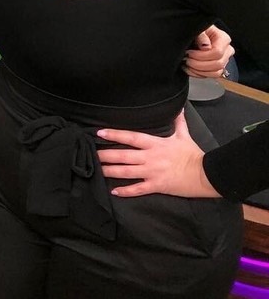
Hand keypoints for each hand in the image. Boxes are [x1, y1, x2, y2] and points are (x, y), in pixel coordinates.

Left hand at [97, 110, 219, 197]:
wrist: (207, 174)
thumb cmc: (193, 154)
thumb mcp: (184, 136)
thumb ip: (178, 122)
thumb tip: (179, 108)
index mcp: (155, 144)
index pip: (130, 137)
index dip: (114, 134)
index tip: (100, 132)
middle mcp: (150, 157)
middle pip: (123, 155)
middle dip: (106, 155)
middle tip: (92, 154)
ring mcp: (152, 172)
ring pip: (126, 172)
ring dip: (111, 171)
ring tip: (98, 169)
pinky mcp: (157, 185)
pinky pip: (138, 189)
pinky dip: (126, 191)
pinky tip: (114, 191)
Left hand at [182, 24, 233, 79]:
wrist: (195, 35)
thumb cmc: (197, 31)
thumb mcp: (198, 29)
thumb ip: (201, 35)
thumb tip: (206, 46)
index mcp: (223, 39)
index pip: (217, 52)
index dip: (201, 55)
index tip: (189, 52)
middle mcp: (227, 50)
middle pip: (218, 64)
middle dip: (199, 64)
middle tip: (187, 60)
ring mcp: (223, 60)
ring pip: (216, 73)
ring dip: (199, 71)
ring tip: (187, 64)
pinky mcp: (217, 68)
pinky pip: (211, 76)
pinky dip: (198, 74)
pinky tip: (190, 68)